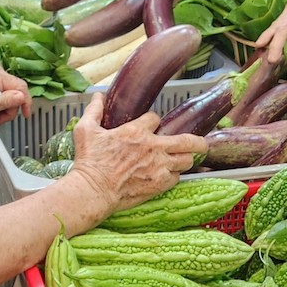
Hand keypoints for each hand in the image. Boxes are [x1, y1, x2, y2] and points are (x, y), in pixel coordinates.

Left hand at [0, 63, 31, 123]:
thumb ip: (3, 101)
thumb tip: (21, 97)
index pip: (20, 86)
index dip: (25, 101)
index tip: (25, 115)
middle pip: (17, 90)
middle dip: (11, 108)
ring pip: (13, 92)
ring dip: (6, 107)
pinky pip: (7, 91)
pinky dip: (3, 102)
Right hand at [68, 95, 206, 214]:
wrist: (92, 191)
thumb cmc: (89, 161)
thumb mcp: (85, 130)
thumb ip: (94, 111)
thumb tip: (98, 96)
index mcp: (136, 131)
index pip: (155, 118)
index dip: (153, 121)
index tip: (150, 125)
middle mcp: (153, 147)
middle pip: (186, 141)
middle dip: (197, 142)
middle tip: (201, 143)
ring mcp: (158, 167)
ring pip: (186, 161)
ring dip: (185, 159)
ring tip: (183, 159)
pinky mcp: (159, 184)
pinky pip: (176, 178)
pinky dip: (174, 176)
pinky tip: (168, 175)